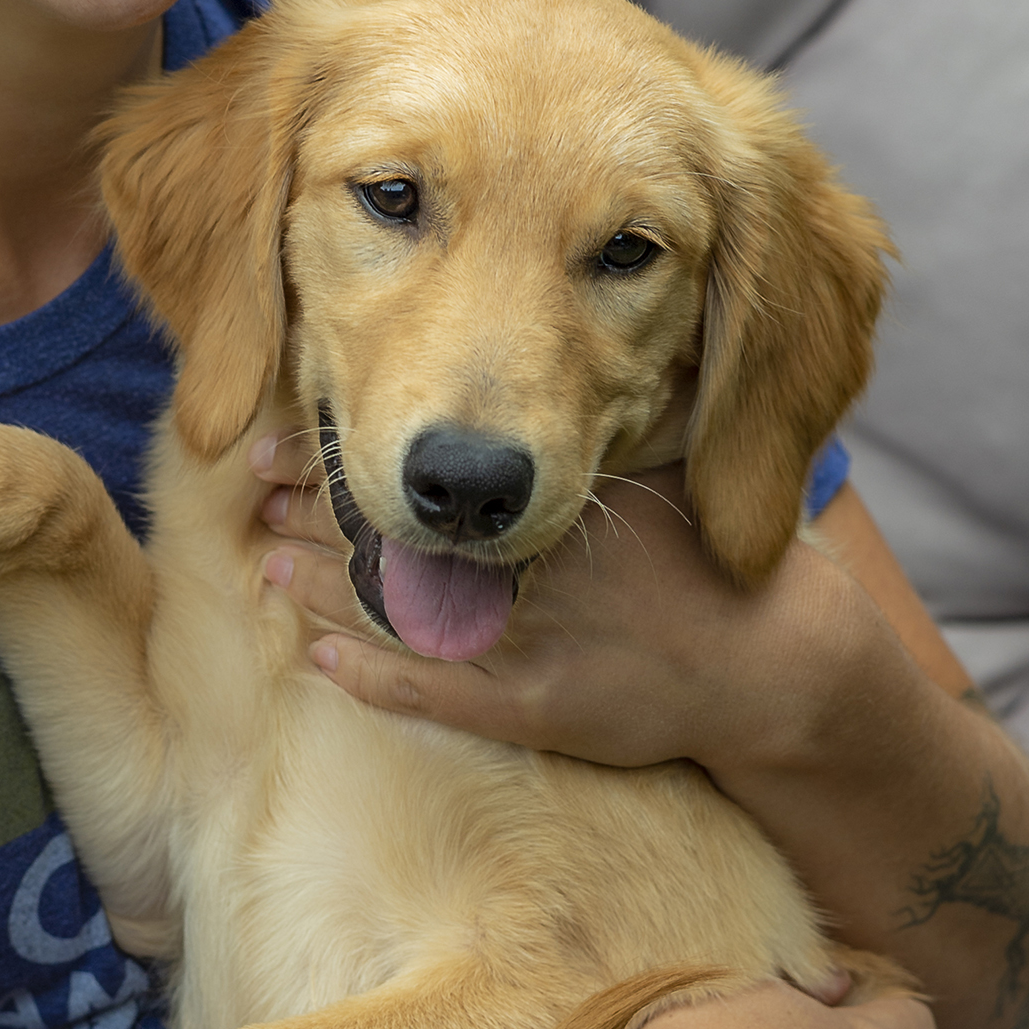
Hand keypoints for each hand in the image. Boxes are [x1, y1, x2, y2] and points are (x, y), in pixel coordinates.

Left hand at [251, 434, 863, 778]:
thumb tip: (585, 318)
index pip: (429, 456)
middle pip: (400, 525)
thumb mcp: (669, 450)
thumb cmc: (708, 553)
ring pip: (400, 608)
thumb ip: (608, 399)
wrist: (769, 664)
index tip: (295, 420)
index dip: (350, 440)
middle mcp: (535, 561)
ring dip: (323, 586)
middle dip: (319, 506)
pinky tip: (315, 658)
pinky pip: (433, 694)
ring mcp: (529, 640)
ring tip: (264, 563)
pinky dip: (368, 676)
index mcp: (558, 491)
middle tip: (258, 481)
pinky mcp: (534, 710)